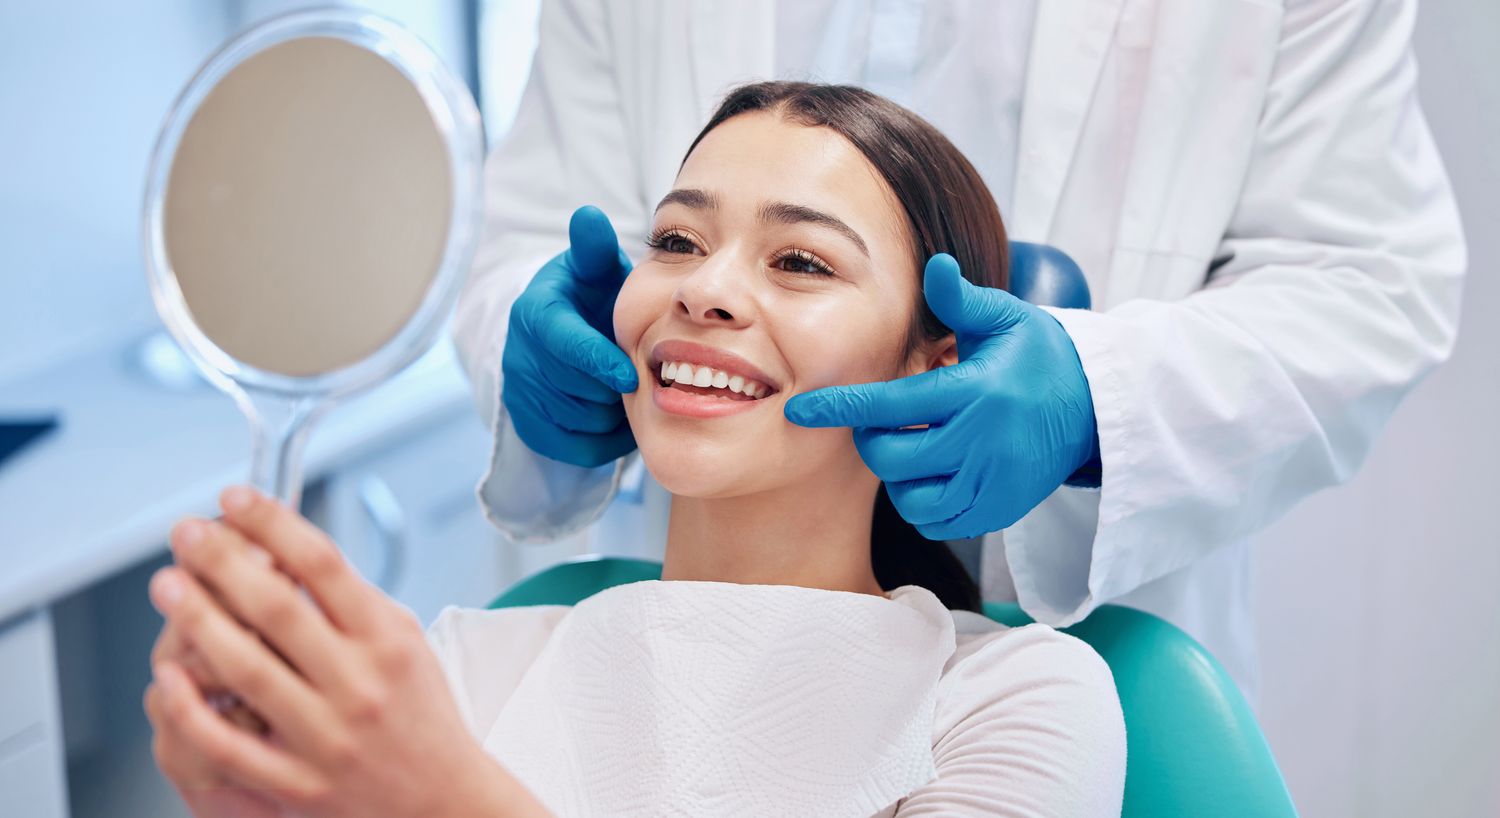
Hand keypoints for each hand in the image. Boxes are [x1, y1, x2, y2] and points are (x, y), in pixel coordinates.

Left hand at [145, 486, 546, 817]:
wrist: (443, 800)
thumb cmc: (421, 715)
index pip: (323, 565)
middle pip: (277, 608)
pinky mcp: (298, 783)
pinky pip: (231, 744)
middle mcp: (358, 684)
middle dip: (222, 562)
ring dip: (199, 620)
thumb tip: (285, 550)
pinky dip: (193, 709)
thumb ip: (351, 602)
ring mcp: (326, 736)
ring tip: (169, 585)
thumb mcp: (406, 641)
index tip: (237, 498)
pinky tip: (168, 677)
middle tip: (187, 533)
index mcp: (387, 641)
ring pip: (248, 670)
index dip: (273, 523)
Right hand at [503, 205, 637, 467]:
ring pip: (579, 421)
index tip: (630, 376)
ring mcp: (520, 393)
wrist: (565, 335)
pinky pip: (574, 448)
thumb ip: (595, 248)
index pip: (563, 345)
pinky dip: (604, 440)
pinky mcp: (528, 426)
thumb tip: (589, 215)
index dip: (598, 362)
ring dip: (612, 413)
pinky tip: (617, 416)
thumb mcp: (594, 270)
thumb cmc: (591, 298)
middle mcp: (519, 355)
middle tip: (640, 377)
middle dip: (613, 387)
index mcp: (535, 314)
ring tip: (627, 392)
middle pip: (576, 389)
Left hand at [784, 254, 1099, 539]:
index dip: (840, 409)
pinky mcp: (999, 511)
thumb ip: (961, 300)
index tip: (800, 410)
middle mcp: (982, 443)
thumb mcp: (1006, 319)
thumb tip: (935, 265)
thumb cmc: (1039, 356)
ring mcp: (991, 483)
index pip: (891, 405)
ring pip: (910, 497)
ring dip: (898, 474)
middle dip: (872, 440)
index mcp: (975, 392)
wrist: (1095, 408)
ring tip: (914, 446)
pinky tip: (933, 473)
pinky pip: (938, 521)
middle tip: (884, 422)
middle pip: (891, 457)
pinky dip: (922, 503)